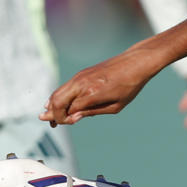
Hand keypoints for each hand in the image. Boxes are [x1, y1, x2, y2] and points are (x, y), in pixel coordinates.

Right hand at [43, 46, 161, 126]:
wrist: (135, 63)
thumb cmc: (129, 86)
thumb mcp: (115, 106)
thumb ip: (92, 112)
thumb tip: (73, 118)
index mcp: (92, 94)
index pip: (68, 111)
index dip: (65, 120)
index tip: (72, 123)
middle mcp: (82, 84)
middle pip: (57, 101)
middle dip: (52, 114)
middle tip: (51, 123)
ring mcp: (80, 77)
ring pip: (58, 93)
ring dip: (53, 105)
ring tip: (51, 116)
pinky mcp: (81, 73)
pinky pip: (65, 87)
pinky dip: (59, 96)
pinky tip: (59, 104)